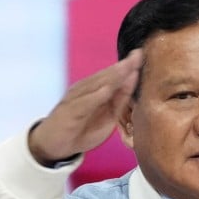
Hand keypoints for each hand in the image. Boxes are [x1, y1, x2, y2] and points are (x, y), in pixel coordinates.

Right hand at [28, 49, 142, 164]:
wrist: (55, 145)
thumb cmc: (82, 129)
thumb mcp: (108, 116)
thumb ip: (120, 100)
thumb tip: (133, 83)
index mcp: (96, 90)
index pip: (114, 76)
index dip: (128, 66)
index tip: (142, 54)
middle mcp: (86, 90)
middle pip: (107, 76)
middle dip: (123, 66)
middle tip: (138, 54)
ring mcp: (77, 99)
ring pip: (96, 85)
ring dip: (112, 75)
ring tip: (127, 66)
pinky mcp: (70, 111)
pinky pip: (84, 103)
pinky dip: (95, 96)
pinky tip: (106, 90)